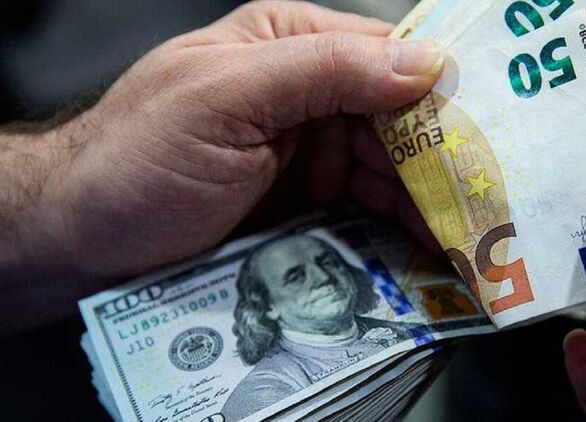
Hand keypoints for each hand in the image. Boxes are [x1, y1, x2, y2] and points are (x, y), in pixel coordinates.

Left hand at [0, 1, 443, 328]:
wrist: (86, 241)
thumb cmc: (136, 159)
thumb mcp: (224, 98)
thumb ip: (322, 71)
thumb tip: (423, 62)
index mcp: (287, 43)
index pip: (383, 55)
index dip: (436, 91)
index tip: (486, 133)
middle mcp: (305, 91)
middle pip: (395, 118)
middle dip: (436, 156)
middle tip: (480, 198)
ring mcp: (307, 150)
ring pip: (386, 167)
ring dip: (421, 197)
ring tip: (460, 230)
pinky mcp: (305, 200)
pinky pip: (363, 206)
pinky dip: (392, 223)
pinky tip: (420, 241)